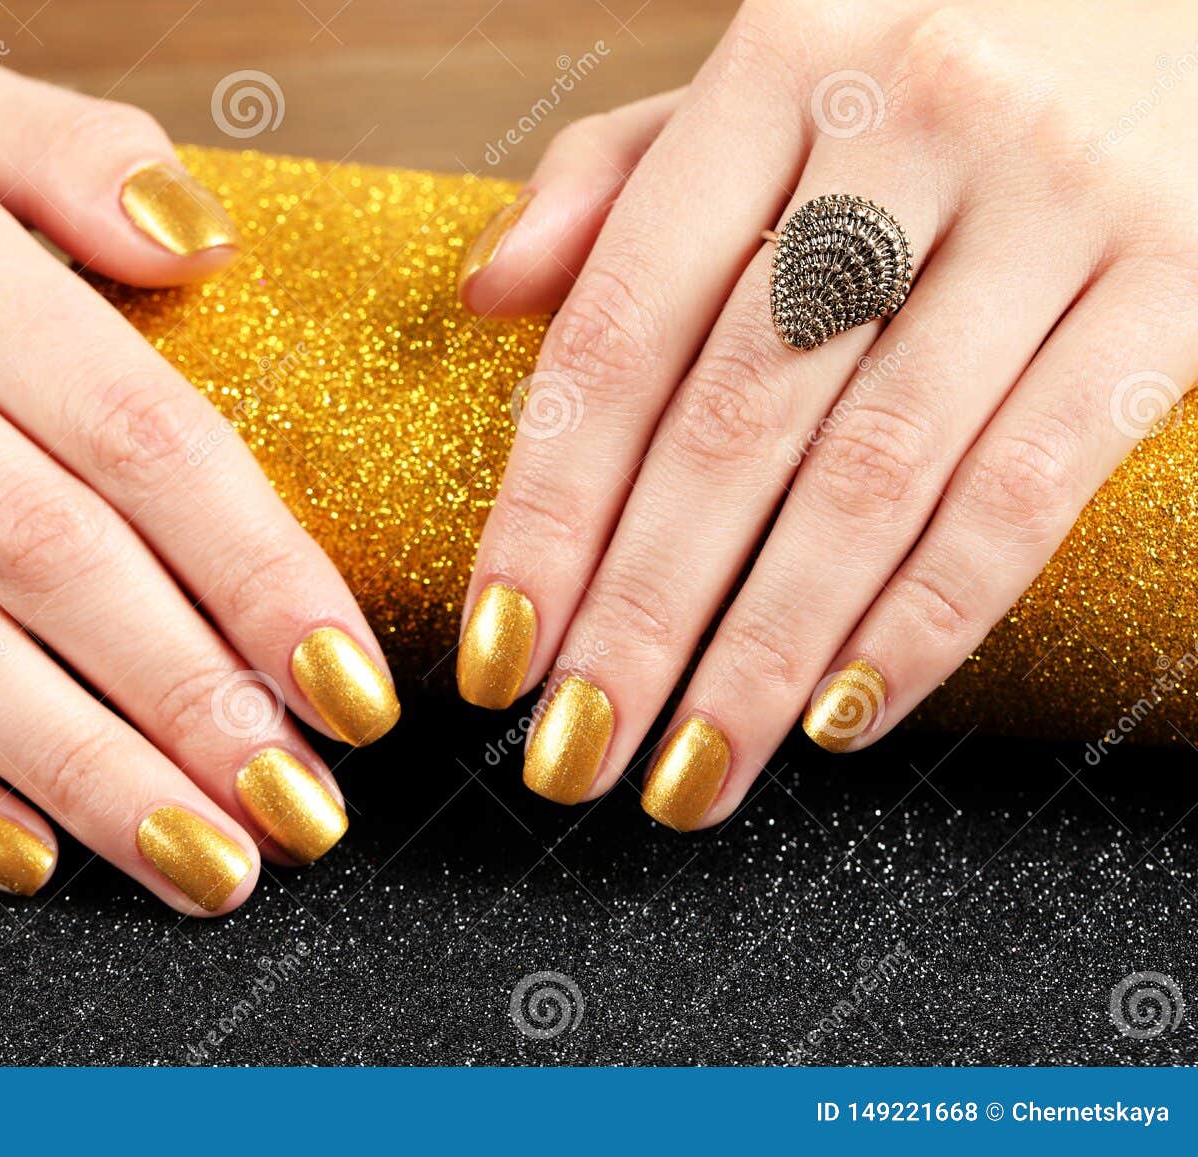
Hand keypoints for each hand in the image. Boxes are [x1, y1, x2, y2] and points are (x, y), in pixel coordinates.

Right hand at [0, 58, 398, 913]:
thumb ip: (75, 150)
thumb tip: (209, 240)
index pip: (128, 422)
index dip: (256, 566)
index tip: (346, 678)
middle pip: (38, 554)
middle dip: (189, 699)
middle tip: (298, 805)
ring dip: (82, 774)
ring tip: (203, 856)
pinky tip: (28, 856)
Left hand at [454, 1, 1196, 825]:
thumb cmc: (930, 59)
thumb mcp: (766, 78)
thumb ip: (617, 181)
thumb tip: (491, 295)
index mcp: (775, 66)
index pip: (620, 329)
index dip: (546, 509)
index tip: (495, 650)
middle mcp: (907, 121)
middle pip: (733, 423)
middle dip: (640, 614)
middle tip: (573, 752)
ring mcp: (1052, 199)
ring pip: (874, 475)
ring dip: (766, 652)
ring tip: (690, 772)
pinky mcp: (1177, 275)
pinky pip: (1031, 485)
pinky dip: (928, 617)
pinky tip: (842, 717)